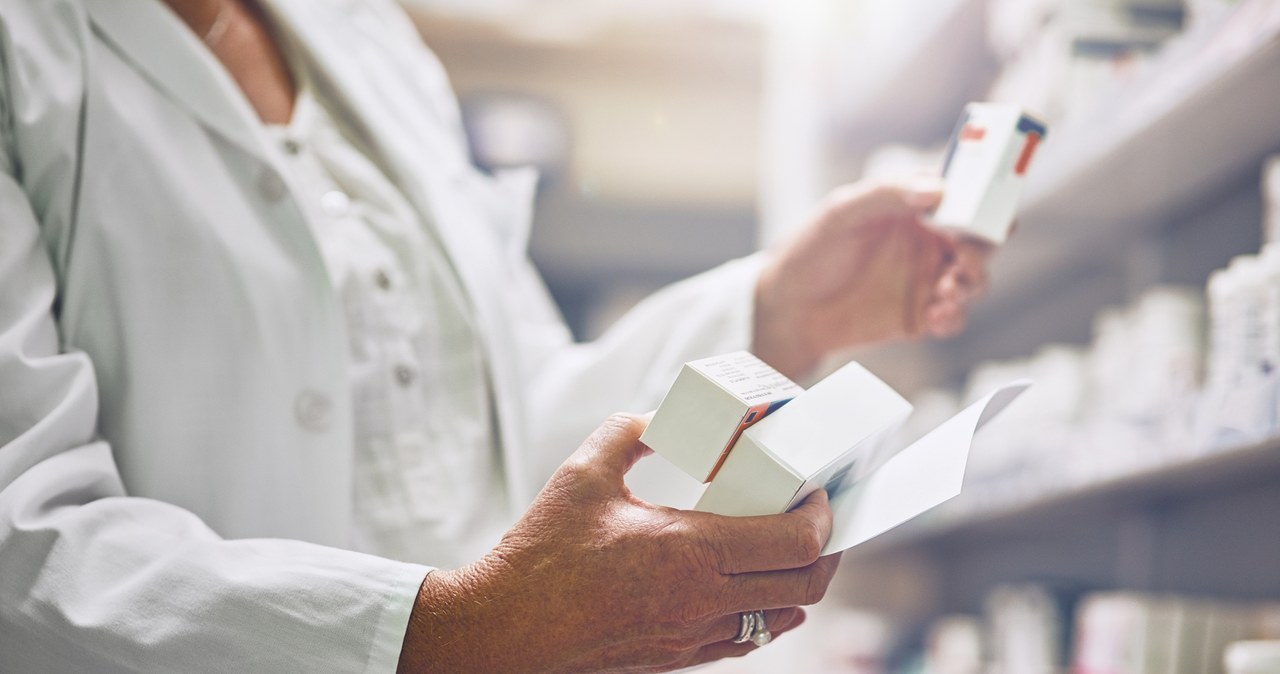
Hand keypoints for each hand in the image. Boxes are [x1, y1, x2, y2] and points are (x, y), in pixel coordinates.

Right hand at [397, 414, 841, 672]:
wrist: (505, 630)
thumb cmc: (540, 554)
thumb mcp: (583, 474)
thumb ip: (630, 432)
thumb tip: (663, 420)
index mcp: (688, 552)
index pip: (794, 542)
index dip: (822, 516)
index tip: (819, 492)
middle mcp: (702, 601)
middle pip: (805, 586)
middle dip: (827, 550)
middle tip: (818, 519)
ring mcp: (692, 636)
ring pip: (781, 619)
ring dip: (800, 585)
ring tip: (791, 550)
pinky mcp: (676, 658)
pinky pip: (745, 642)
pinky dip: (766, 616)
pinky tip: (755, 593)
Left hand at [753, 180, 993, 378]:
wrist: (790, 308)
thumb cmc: (811, 251)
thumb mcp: (843, 212)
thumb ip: (888, 195)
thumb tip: (937, 190)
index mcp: (915, 207)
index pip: (964, 195)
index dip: (984, 198)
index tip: (986, 209)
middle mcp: (929, 241)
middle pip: (981, 240)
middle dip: (983, 248)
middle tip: (964, 258)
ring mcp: (927, 279)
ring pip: (974, 280)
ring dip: (971, 284)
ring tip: (945, 291)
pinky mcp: (921, 315)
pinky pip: (953, 318)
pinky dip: (953, 317)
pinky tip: (935, 315)